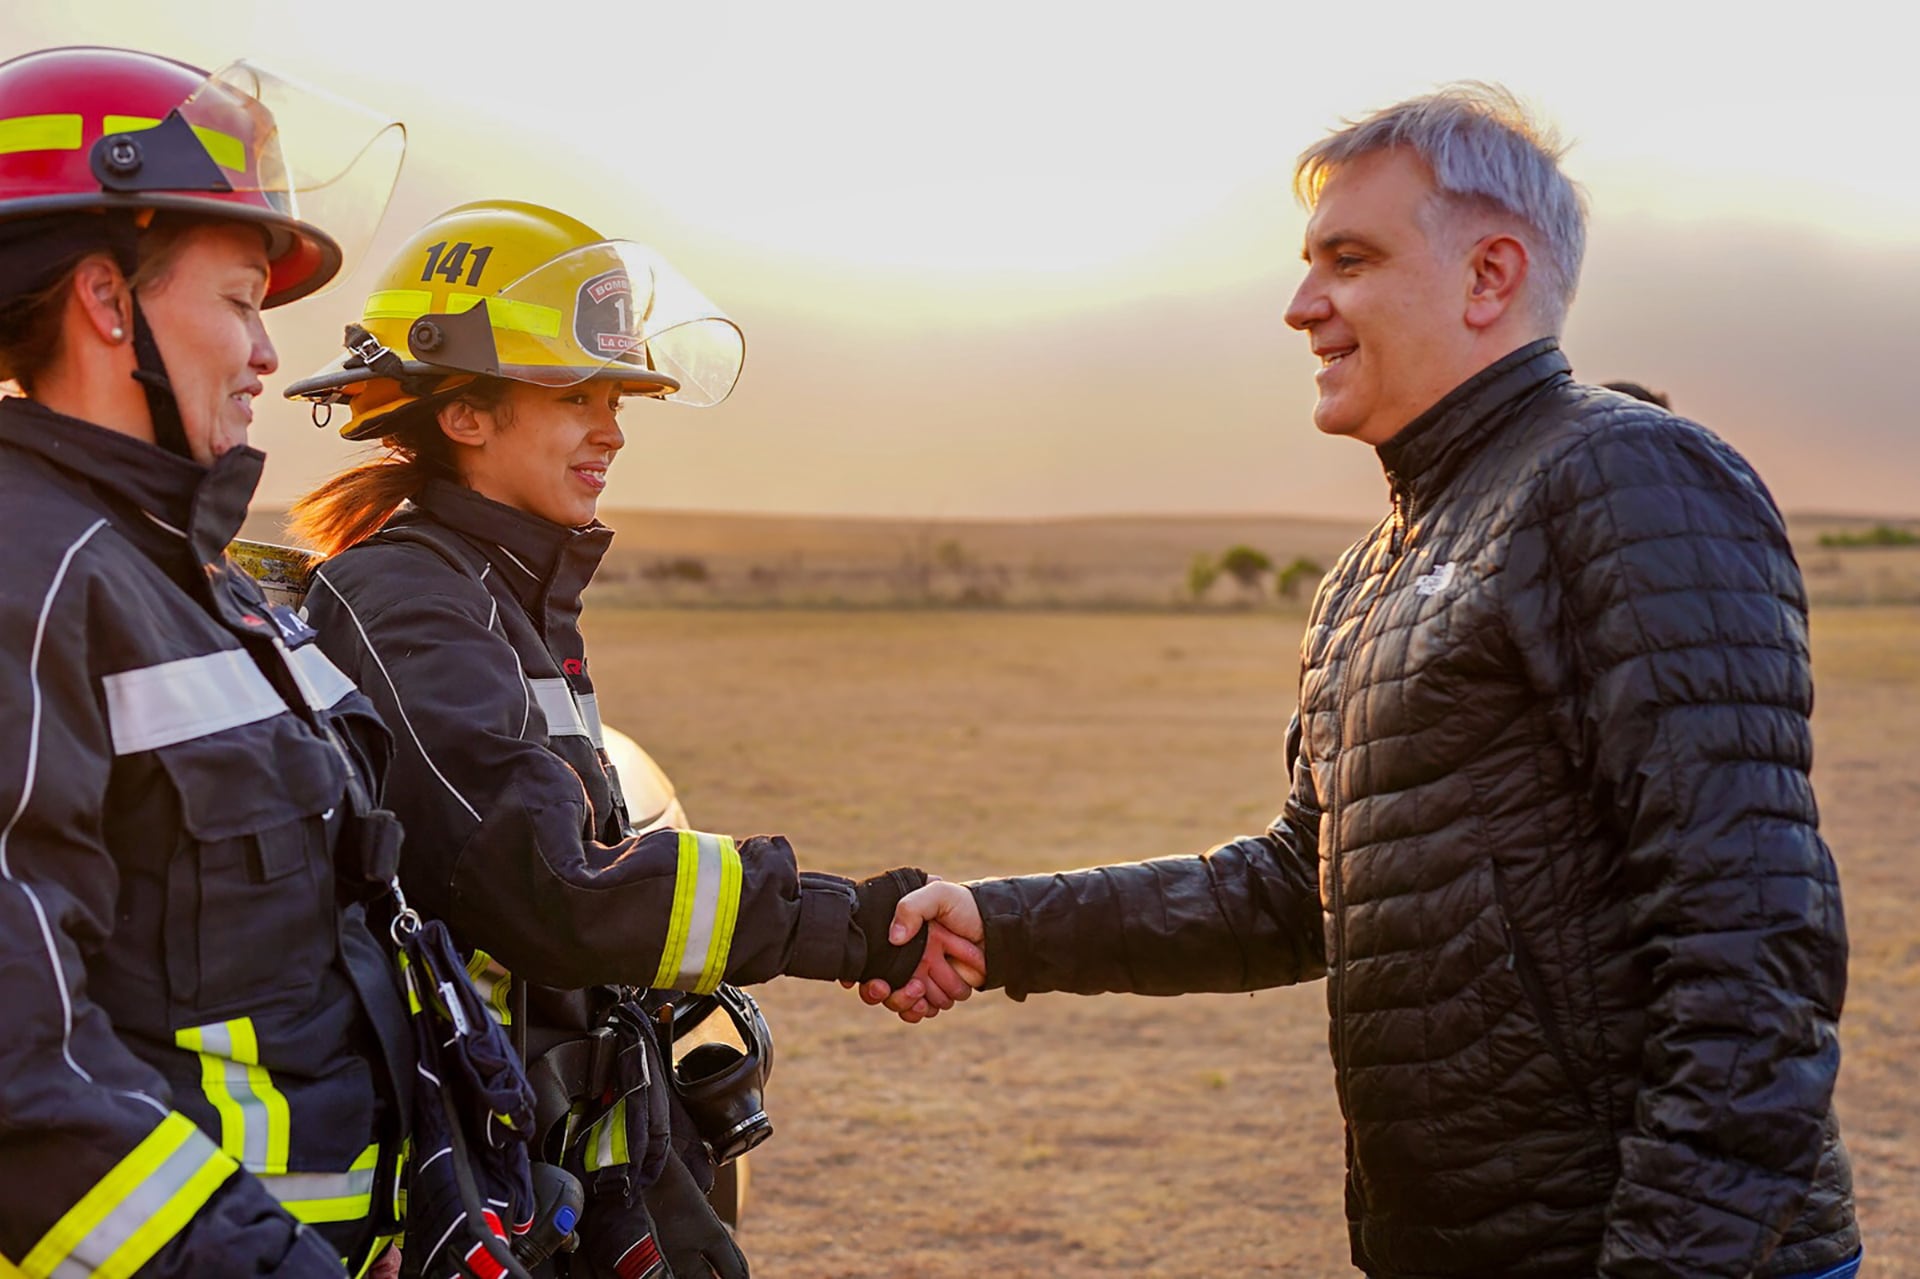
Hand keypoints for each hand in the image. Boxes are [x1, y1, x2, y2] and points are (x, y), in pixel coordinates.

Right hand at [863, 881, 985, 1022]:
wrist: (995, 928)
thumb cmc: (965, 906)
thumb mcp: (939, 894)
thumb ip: (912, 907)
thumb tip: (894, 939)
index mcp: (896, 935)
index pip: (864, 958)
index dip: (855, 974)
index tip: (858, 980)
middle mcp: (902, 957)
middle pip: (878, 986)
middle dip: (883, 992)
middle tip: (892, 986)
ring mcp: (918, 976)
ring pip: (898, 1001)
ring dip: (906, 1000)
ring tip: (920, 989)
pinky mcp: (934, 993)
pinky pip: (917, 1010)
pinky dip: (919, 1011)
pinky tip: (925, 1004)